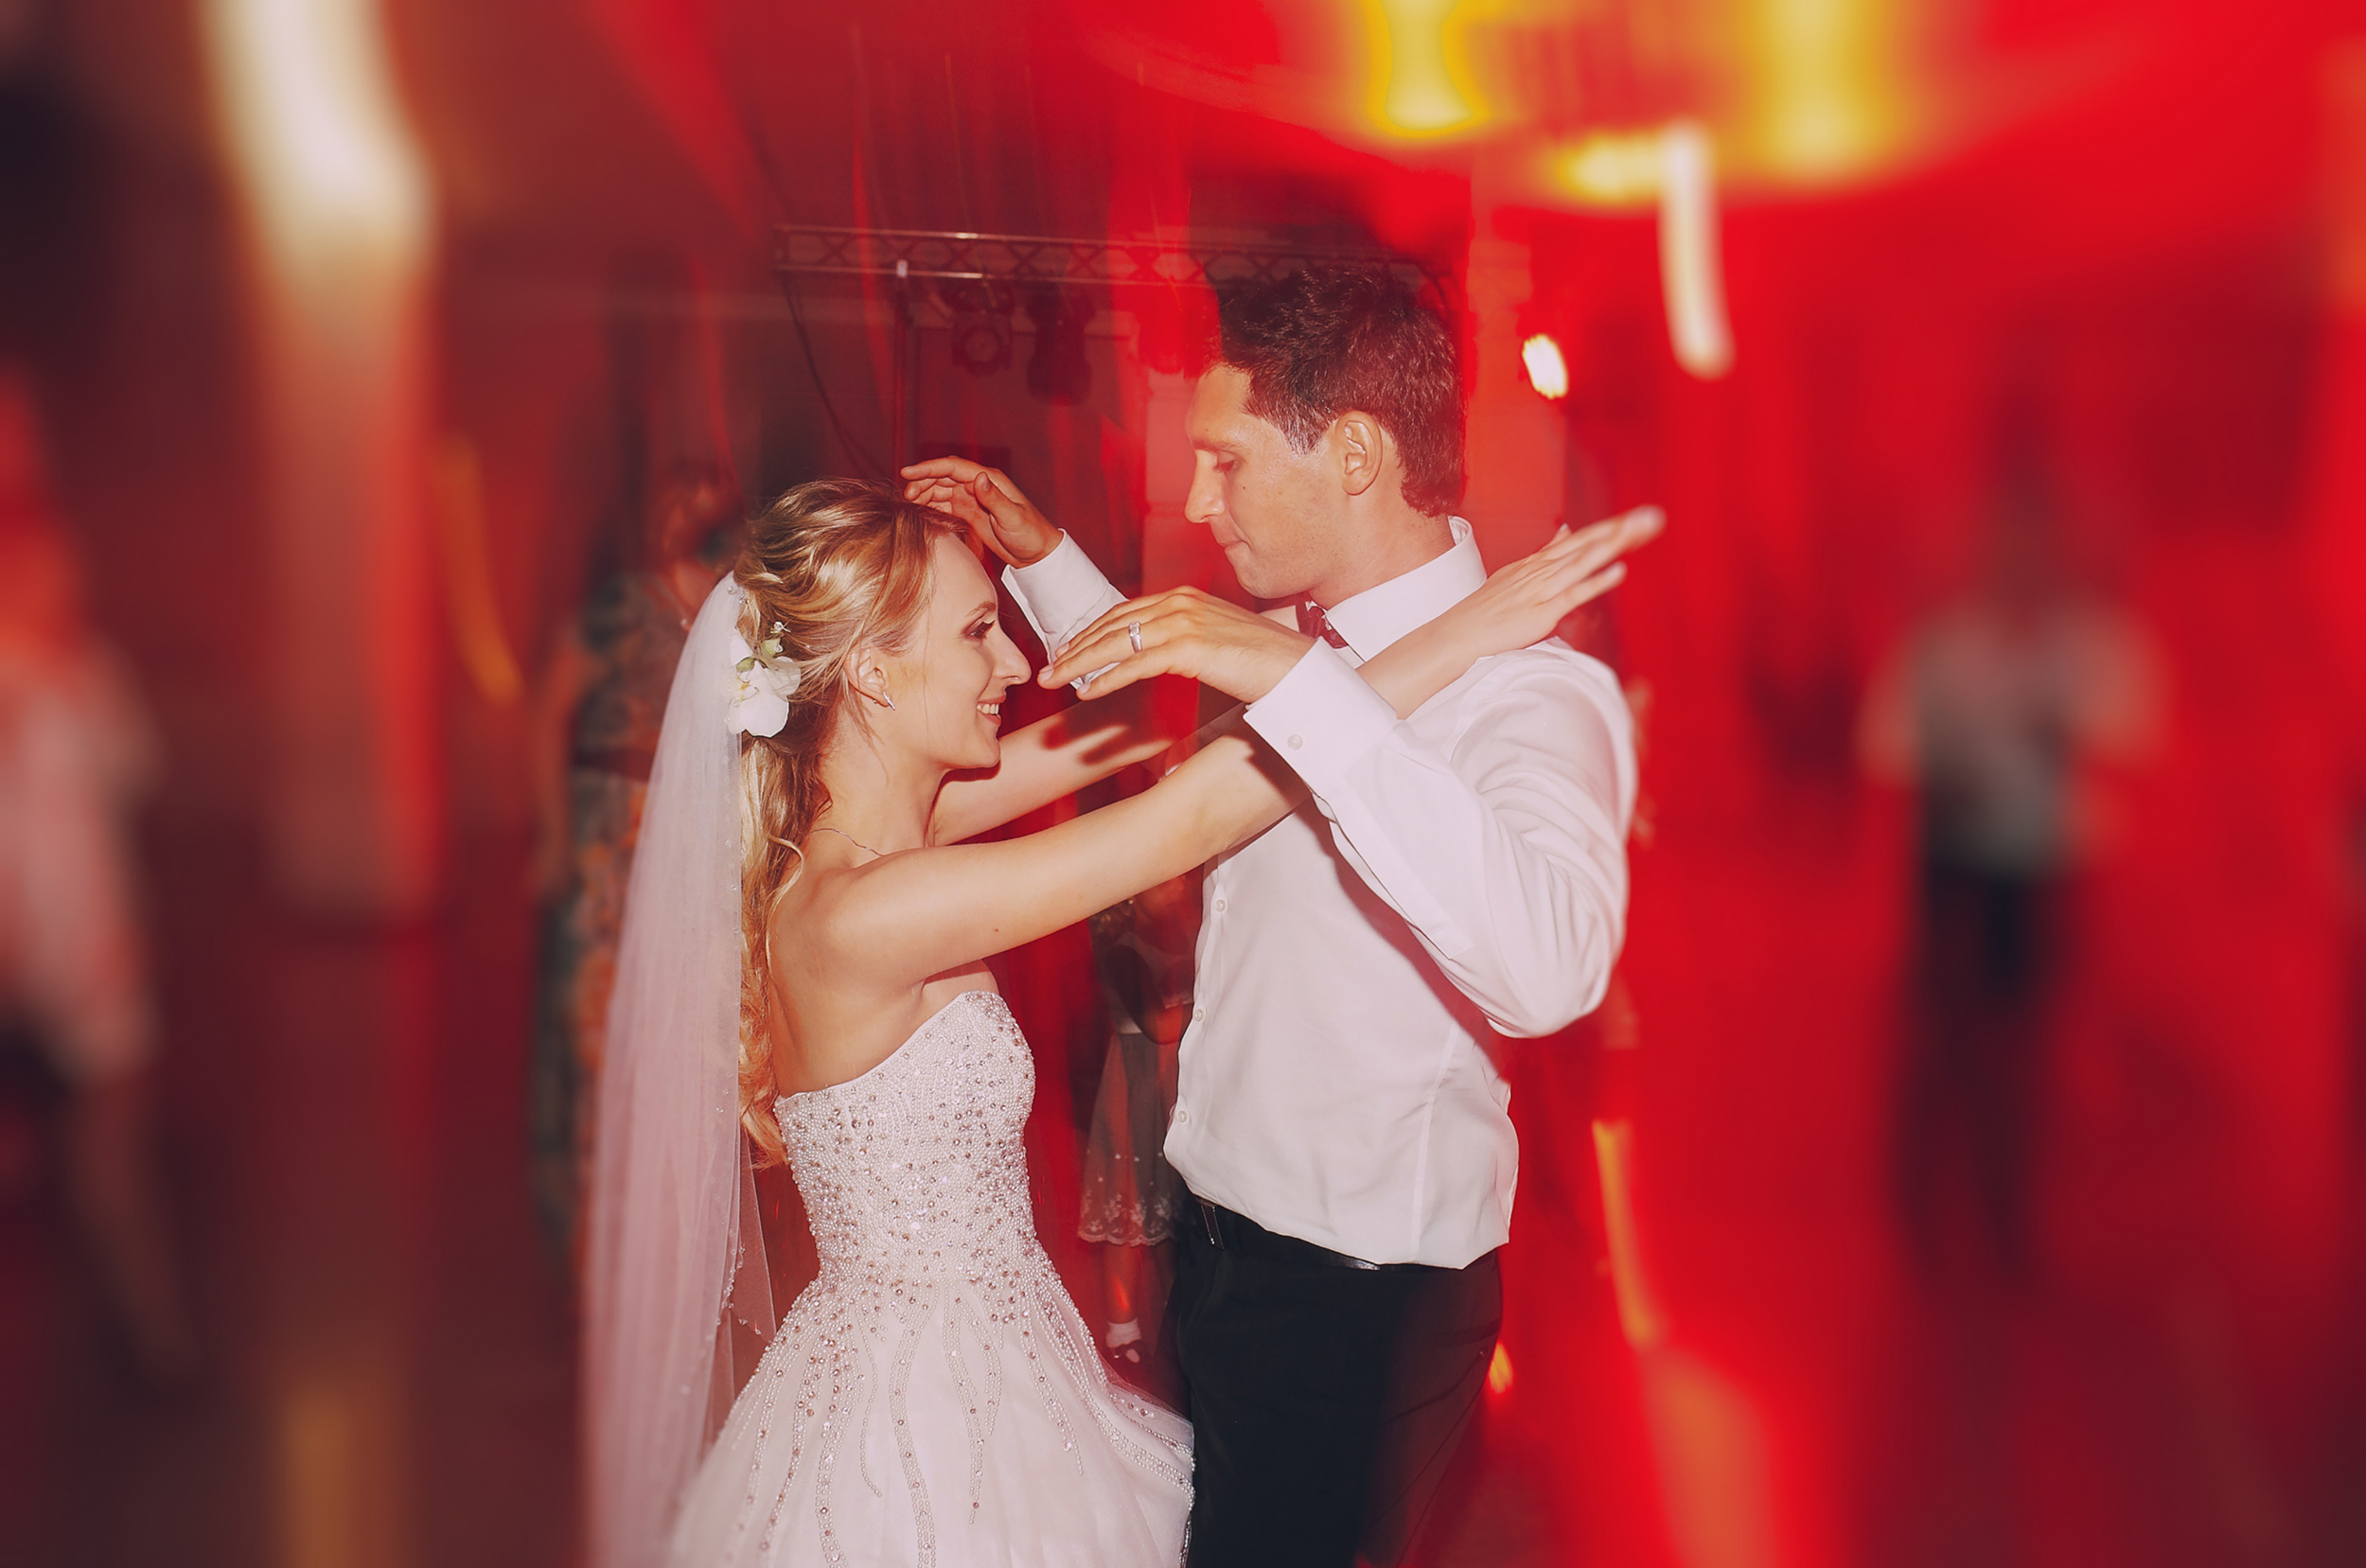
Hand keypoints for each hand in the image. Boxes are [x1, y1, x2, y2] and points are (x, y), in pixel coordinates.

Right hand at [900, 458, 1060, 566]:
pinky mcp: (969, 513)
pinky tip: (920, 511)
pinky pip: (945, 505)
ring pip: (941, 489)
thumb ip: (994, 498)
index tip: (907, 473)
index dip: (928, 468)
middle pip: (943, 476)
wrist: (1036, 553)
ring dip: (924, 493)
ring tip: (909, 503)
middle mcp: (978, 485)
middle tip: (906, 496)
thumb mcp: (1012, 517)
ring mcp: (972, 498)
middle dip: (922, 482)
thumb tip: (978, 477)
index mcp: (988, 479)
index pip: (952, 468)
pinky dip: (931, 505)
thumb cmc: (1030, 534)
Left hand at [1042, 588, 1314, 703]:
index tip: (1068, 651)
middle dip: (1075, 648)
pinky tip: (1088, 693)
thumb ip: (1190, 643)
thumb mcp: (1220, 642)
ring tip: (1055, 682)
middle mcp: (1179, 602)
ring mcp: (1184, 622)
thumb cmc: (1267, 661)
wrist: (1299, 669)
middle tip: (1049, 670)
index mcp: (1185, 597)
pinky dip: (1107, 678)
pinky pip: (1136, 664)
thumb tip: (1166, 661)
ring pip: (1116, 642)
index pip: (1124, 612)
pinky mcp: (1190, 647)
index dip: (1092, 632)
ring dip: (1080, 663)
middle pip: (1112, 624)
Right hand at [1438, 505, 1662, 659]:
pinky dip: (1597, 581)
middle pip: (1588, 544)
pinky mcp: (1542, 612)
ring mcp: (1542, 589)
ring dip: (1613, 546)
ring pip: (1584, 561)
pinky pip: (1574, 594)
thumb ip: (1545, 553)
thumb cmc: (1485, 610)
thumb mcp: (1516, 573)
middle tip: (1651, 516)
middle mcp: (1542, 570)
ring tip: (1640, 532)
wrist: (1458, 634)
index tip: (1638, 517)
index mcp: (1538, 562)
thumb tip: (1565, 530)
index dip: (1610, 528)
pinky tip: (1619, 570)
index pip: (1581, 539)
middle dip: (1620, 530)